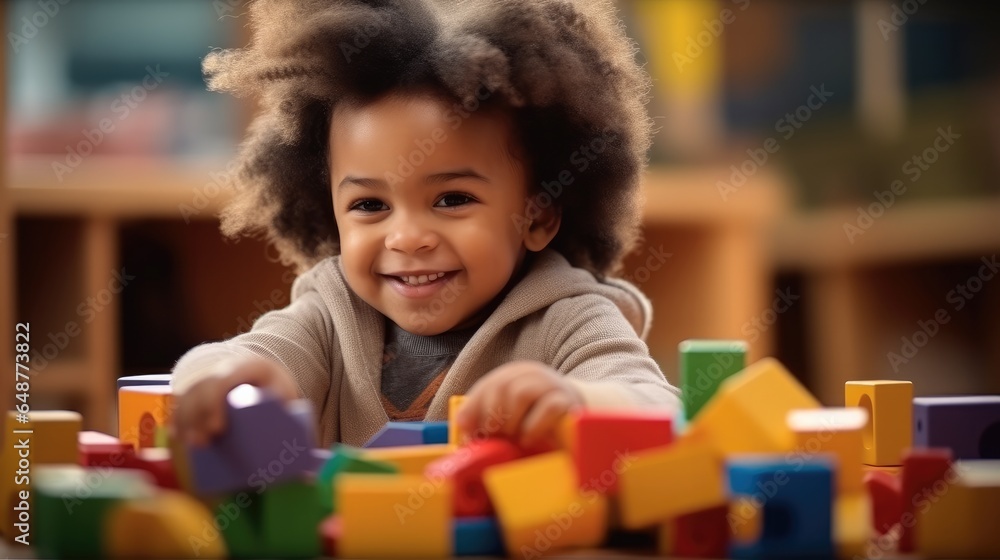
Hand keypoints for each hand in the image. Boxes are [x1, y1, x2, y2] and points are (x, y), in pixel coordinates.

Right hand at [171, 358, 298, 446]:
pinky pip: (183, 400)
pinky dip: (178, 416)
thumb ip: (288, 412)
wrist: (263, 370)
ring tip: (190, 444)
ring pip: (189, 395)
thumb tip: (295, 452)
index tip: (217, 428)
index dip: (215, 402)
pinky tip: (176, 434)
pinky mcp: (200, 388)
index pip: (225, 380)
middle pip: (203, 389)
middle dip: (198, 416)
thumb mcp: (286, 391)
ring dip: (186, 420)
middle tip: (202, 443)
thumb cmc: (276, 386)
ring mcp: (209, 376)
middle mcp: (223, 368)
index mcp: (247, 366)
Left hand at [456, 360, 583, 449]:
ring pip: (522, 393)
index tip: (468, 429)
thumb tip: (462, 427)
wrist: (578, 419)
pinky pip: (548, 408)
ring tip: (513, 438)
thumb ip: (487, 416)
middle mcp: (533, 374)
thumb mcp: (511, 415)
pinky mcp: (569, 401)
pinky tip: (528, 439)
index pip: (489, 384)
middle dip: (493, 417)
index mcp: (515, 374)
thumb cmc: (537, 420)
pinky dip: (533, 426)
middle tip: (494, 438)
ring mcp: (552, 385)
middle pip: (502, 386)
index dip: (474, 407)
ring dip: (511, 421)